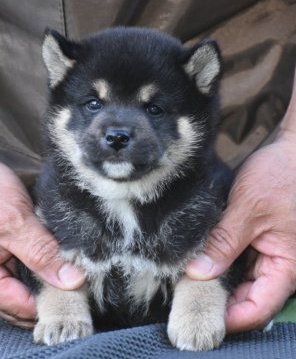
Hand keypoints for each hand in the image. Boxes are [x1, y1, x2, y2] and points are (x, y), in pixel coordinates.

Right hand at [0, 143, 84, 327]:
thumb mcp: (16, 222)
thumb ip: (43, 254)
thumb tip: (72, 281)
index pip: (21, 308)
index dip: (51, 302)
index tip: (79, 291)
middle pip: (20, 302)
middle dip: (48, 293)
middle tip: (77, 279)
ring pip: (21, 285)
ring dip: (43, 279)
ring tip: (66, 267)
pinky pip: (18, 269)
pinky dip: (36, 266)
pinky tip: (51, 256)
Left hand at [186, 74, 295, 332]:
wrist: (292, 150)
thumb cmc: (281, 175)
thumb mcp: (248, 209)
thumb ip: (224, 242)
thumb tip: (197, 272)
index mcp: (287, 266)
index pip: (257, 308)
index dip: (229, 318)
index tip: (197, 315)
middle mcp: (281, 266)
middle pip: (247, 298)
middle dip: (218, 300)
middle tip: (184, 296)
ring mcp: (270, 254)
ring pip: (242, 282)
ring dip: (218, 282)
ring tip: (188, 280)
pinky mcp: (260, 241)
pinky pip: (240, 262)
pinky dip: (221, 264)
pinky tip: (201, 261)